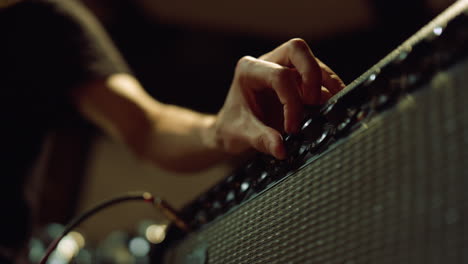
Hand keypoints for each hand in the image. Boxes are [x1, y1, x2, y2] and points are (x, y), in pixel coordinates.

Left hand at [211, 38, 344, 159]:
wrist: (232, 129)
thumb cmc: (232, 127)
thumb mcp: (241, 135)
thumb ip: (261, 140)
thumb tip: (281, 149)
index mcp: (249, 70)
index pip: (279, 76)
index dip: (291, 102)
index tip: (292, 128)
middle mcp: (267, 62)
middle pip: (298, 50)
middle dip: (312, 75)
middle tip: (314, 104)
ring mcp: (284, 67)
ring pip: (313, 61)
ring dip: (325, 84)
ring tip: (328, 109)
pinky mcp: (297, 79)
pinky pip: (319, 77)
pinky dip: (329, 91)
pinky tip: (330, 108)